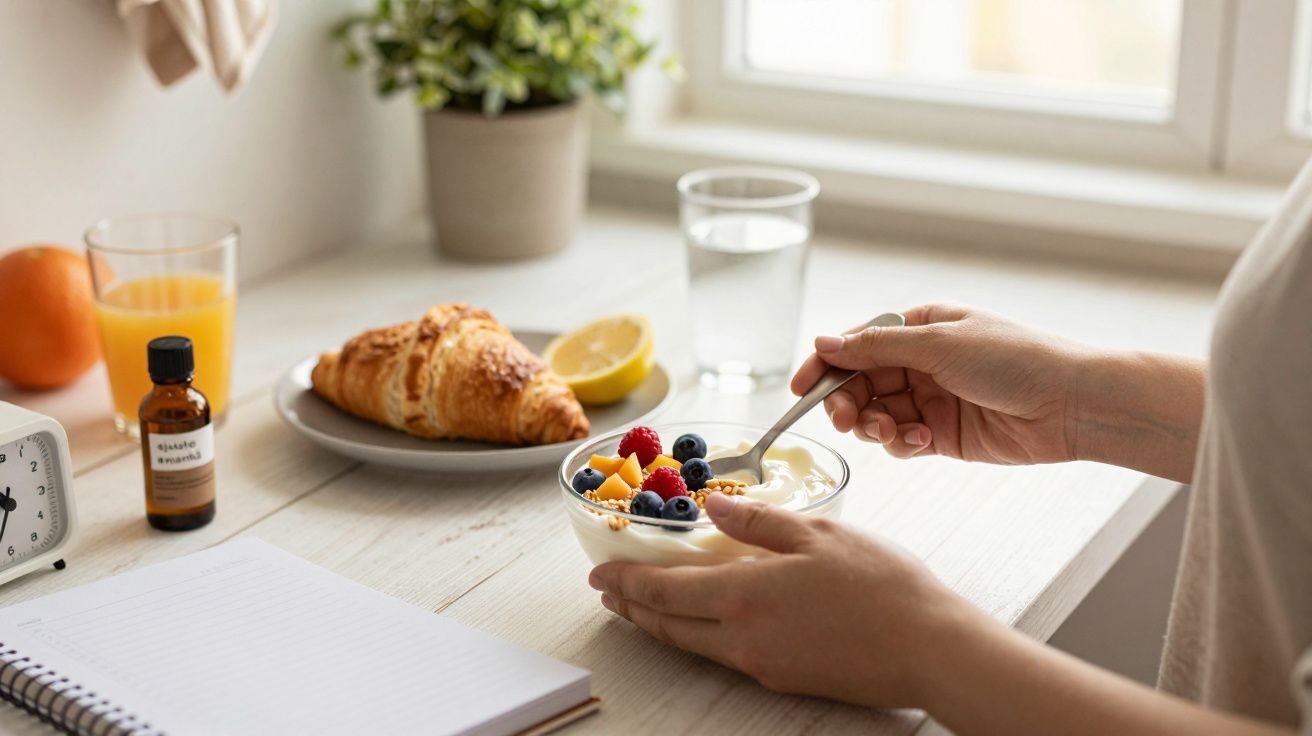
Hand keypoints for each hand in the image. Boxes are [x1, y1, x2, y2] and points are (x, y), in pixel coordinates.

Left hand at [589, 493, 976, 707]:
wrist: (930, 649)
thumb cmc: (881, 585)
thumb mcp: (818, 533)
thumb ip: (756, 520)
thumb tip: (711, 504)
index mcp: (742, 596)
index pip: (663, 591)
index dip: (626, 582)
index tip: (600, 573)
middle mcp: (741, 638)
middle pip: (667, 625)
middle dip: (631, 607)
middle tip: (608, 592)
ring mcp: (761, 664)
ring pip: (692, 644)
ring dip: (659, 624)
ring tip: (642, 608)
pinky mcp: (783, 679)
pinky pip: (723, 656)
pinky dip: (696, 636)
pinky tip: (704, 622)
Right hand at [791, 304, 1089, 464]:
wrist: (1071, 403)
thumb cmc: (1016, 359)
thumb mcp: (939, 344)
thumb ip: (876, 347)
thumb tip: (824, 342)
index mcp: (919, 328)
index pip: (856, 345)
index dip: (825, 366)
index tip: (800, 390)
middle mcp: (921, 362)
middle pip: (860, 384)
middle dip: (848, 403)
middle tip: (847, 420)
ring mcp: (931, 399)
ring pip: (876, 415)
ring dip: (874, 426)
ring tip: (892, 432)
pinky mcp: (944, 435)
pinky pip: (902, 441)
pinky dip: (901, 444)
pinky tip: (922, 442)